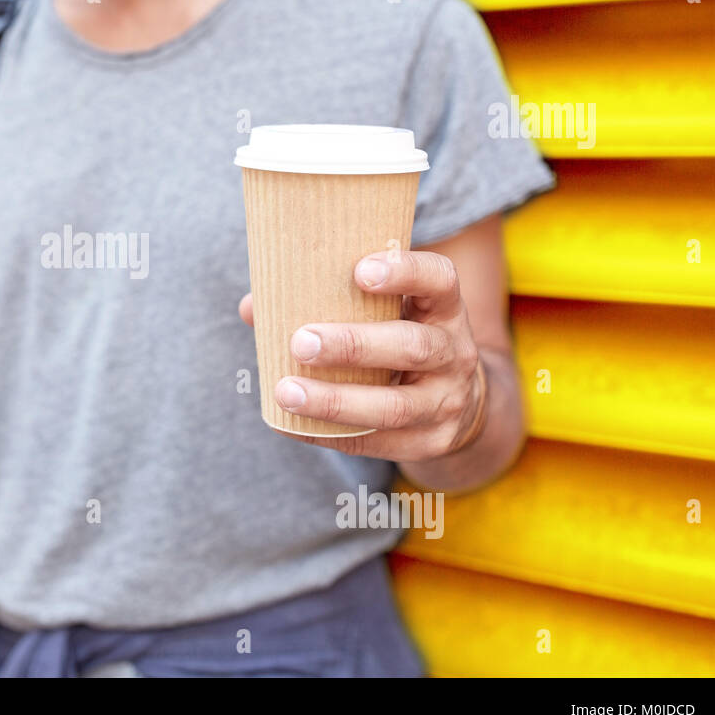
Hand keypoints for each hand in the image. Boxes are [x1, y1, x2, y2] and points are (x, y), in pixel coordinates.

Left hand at [238, 250, 486, 460]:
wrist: (461, 404)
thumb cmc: (401, 340)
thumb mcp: (388, 315)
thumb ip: (330, 302)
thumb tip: (253, 307)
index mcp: (443, 309)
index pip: (440, 280)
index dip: (406, 272)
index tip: (360, 271)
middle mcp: (454, 353)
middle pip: (412, 347)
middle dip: (353, 345)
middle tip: (301, 341)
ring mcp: (446, 402)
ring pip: (394, 406)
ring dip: (335, 400)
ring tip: (287, 391)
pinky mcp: (430, 442)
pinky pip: (376, 443)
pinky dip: (327, 433)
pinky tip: (289, 424)